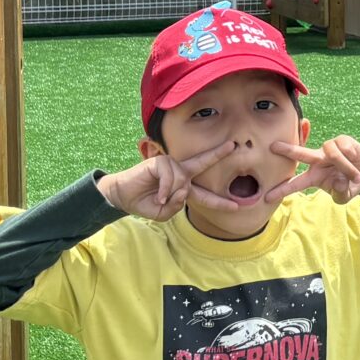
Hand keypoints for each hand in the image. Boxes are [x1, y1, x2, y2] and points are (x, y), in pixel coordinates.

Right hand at [96, 140, 241, 221]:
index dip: (219, 202)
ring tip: (161, 199)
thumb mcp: (164, 213)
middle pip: (203, 163)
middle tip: (233, 146)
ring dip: (172, 192)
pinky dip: (166, 188)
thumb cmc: (144, 203)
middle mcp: (180, 174)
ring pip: (183, 179)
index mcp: (183, 188)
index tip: (236, 206)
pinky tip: (159, 196)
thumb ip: (177, 206)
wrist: (123, 196)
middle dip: (218, 154)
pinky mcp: (160, 162)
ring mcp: (170, 166)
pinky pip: (171, 176)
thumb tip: (184, 189)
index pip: (205, 195)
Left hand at [260, 135, 359, 205]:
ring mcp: (329, 150)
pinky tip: (355, 159)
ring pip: (331, 153)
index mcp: (314, 177)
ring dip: (345, 165)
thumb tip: (339, 182)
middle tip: (272, 146)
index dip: (282, 190)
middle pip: (301, 154)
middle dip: (287, 150)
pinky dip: (349, 155)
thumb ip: (341, 194)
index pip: (295, 183)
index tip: (266, 197)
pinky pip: (342, 146)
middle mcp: (318, 161)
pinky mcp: (341, 141)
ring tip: (356, 176)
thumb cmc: (350, 185)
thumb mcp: (345, 196)